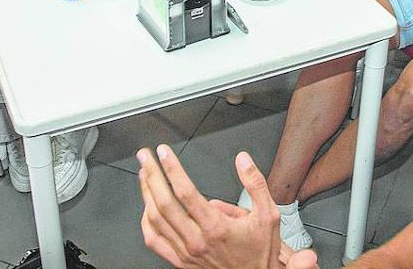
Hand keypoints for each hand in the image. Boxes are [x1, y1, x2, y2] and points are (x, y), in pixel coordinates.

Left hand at [138, 144, 313, 268]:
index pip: (185, 192)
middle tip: (146, 157)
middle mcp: (197, 240)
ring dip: (146, 194)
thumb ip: (255, 184)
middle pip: (164, 203)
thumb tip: (243, 160)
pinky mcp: (180, 261)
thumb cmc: (259, 250)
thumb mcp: (268, 214)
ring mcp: (186, 252)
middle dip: (152, 175)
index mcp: (216, 227)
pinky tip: (147, 207)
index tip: (164, 153)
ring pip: (155, 220)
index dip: (172, 169)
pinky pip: (154, 241)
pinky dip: (146, 222)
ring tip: (144, 174)